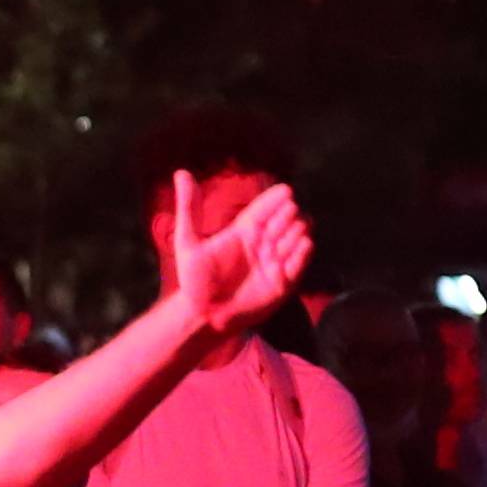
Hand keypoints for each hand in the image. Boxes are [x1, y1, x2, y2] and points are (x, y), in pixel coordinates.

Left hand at [173, 169, 311, 335]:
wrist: (203, 314)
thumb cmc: (194, 279)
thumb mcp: (188, 241)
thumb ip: (189, 208)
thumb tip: (181, 172)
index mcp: (243, 231)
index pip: (263, 210)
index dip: (274, 200)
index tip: (285, 190)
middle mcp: (261, 244)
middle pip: (281, 222)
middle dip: (287, 215)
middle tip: (289, 209)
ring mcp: (273, 263)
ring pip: (292, 241)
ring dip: (296, 232)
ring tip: (297, 225)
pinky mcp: (281, 283)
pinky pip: (296, 266)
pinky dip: (302, 255)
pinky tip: (304, 243)